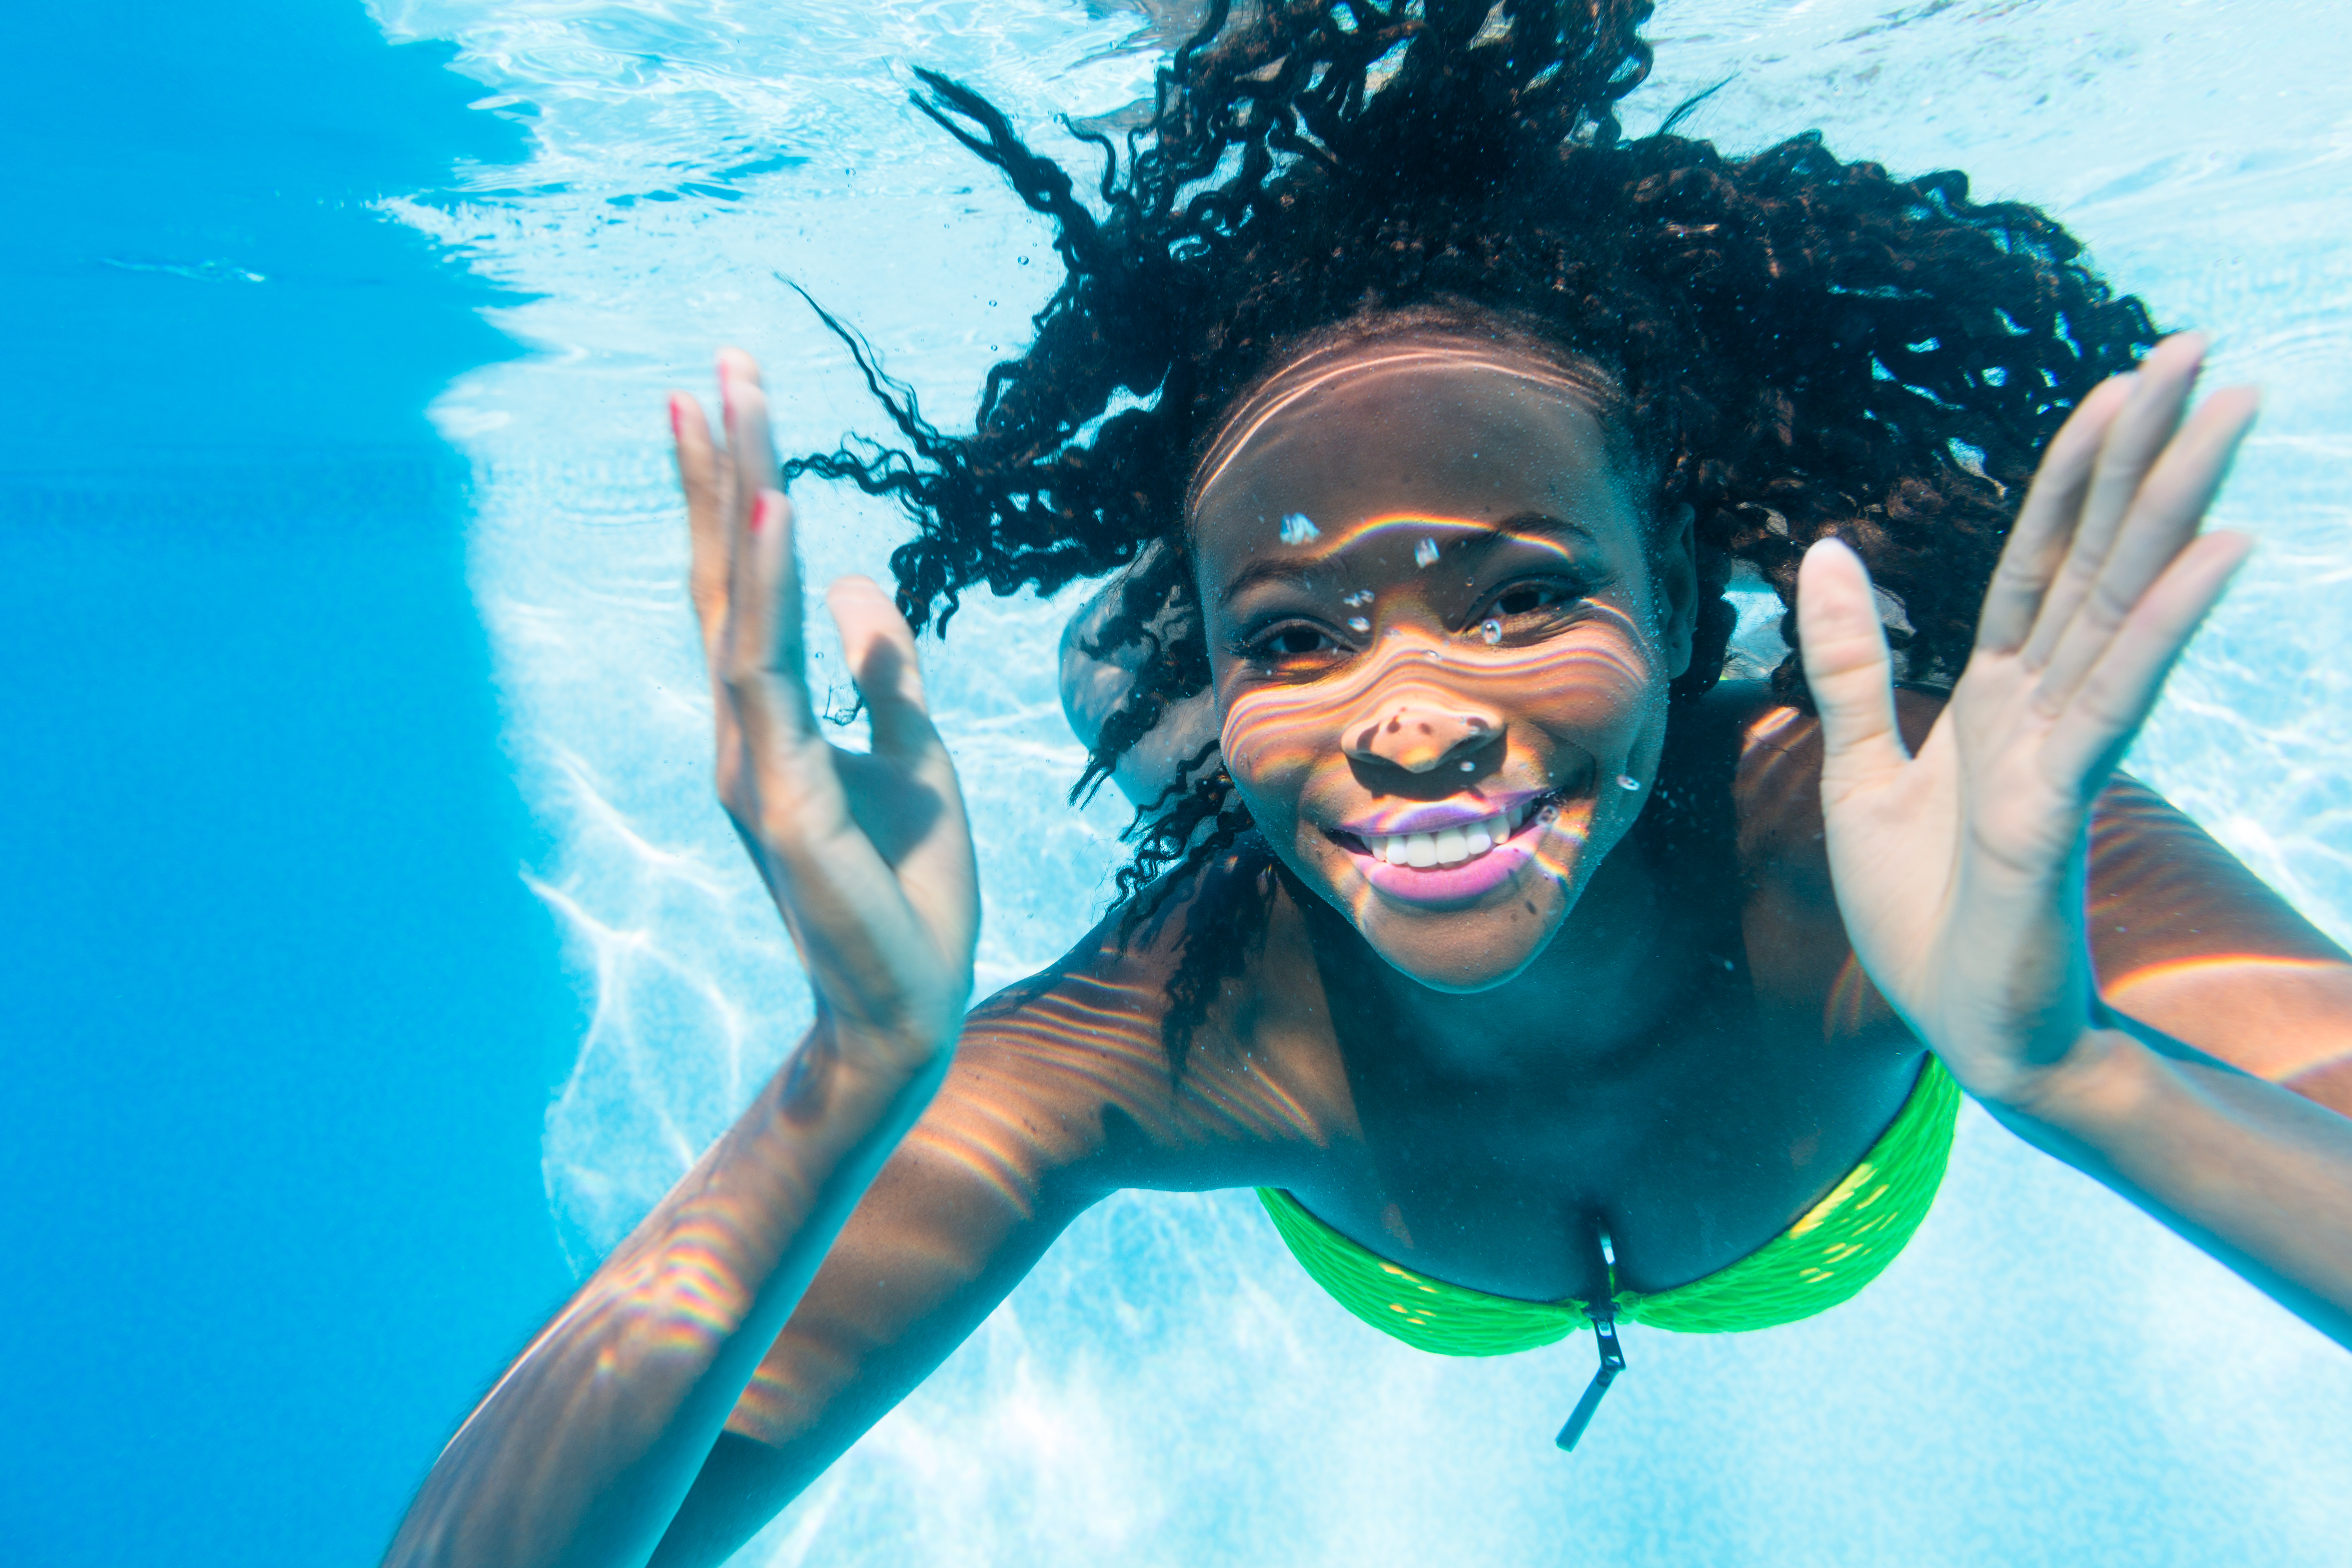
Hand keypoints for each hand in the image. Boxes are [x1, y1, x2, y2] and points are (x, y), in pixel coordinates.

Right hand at [671, 350, 977, 1071]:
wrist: (910, 1005)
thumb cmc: (908, 889)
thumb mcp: (916, 754)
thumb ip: (884, 675)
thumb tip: (861, 587)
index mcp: (772, 722)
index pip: (742, 589)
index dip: (732, 496)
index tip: (724, 403)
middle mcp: (744, 732)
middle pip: (727, 578)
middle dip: (724, 468)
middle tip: (720, 365)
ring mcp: (753, 765)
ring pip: (735, 608)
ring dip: (738, 501)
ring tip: (734, 404)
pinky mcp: (783, 800)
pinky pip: (771, 677)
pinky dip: (774, 591)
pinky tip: (783, 515)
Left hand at [1796, 335, 2256, 1107]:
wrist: (1963, 1027)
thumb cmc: (1922, 912)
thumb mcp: (1859, 767)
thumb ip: (1850, 663)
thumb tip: (1826, 552)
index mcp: (1998, 697)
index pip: (2039, 560)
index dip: (2074, 472)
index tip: (2120, 385)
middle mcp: (2044, 707)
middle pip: (2098, 558)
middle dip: (2145, 457)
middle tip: (2204, 354)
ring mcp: (2061, 750)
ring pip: (2122, 605)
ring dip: (2174, 509)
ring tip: (2227, 416)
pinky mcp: (2057, 806)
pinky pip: (2114, 699)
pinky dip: (2163, 626)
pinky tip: (2213, 554)